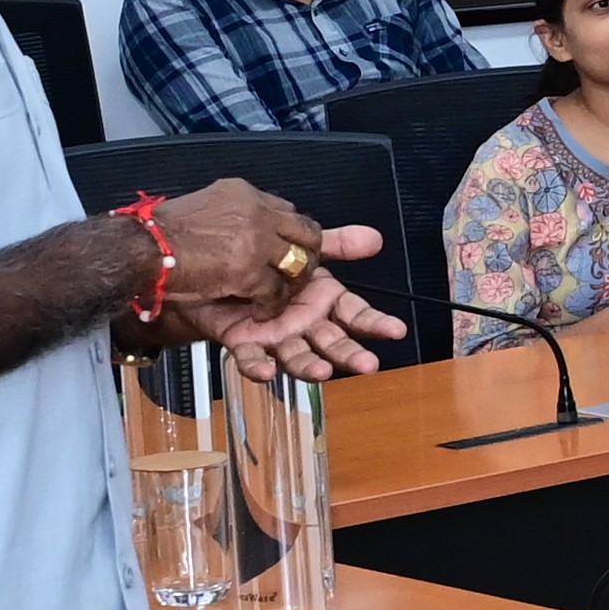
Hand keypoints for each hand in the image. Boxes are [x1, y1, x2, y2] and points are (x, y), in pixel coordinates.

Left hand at [157, 188, 401, 374]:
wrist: (214, 267)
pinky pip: (251, 357)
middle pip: (331, 341)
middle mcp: (303, 322)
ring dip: (310, 365)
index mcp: (322, 300)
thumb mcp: (303, 251)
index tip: (395, 330)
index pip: (354, 313)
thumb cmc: (262, 263)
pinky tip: (266, 371)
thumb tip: (375, 237)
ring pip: (296, 354)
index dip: (374, 322)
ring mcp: (274, 335)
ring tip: (323, 372)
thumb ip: (337, 245)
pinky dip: (258, 366)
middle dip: (349, 353)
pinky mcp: (243, 341)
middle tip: (367, 365)